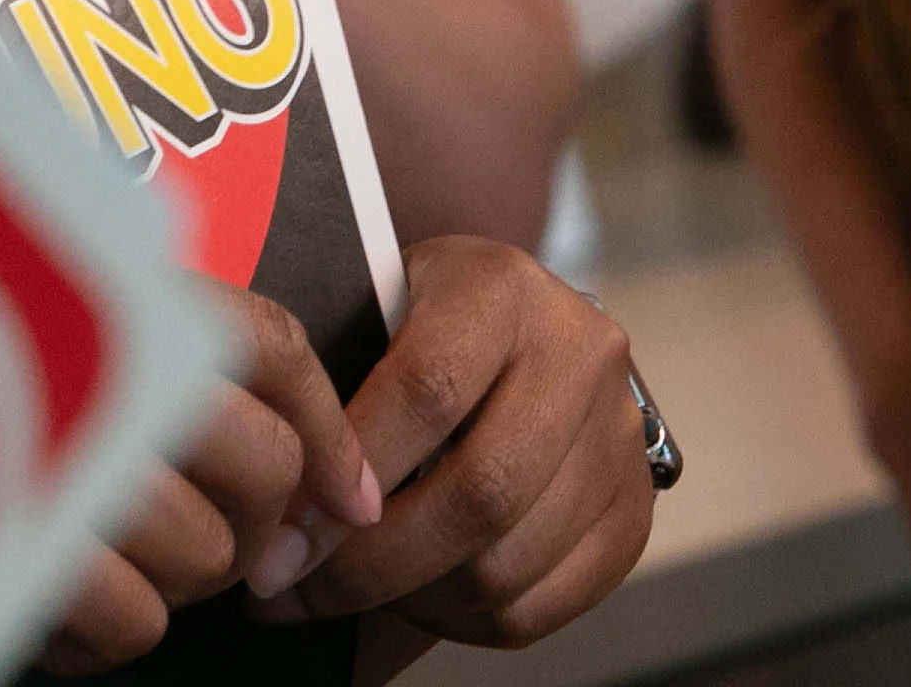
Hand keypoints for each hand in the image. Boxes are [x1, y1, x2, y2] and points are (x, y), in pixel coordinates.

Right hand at [36, 284, 376, 673]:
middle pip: (265, 465)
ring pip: (209, 554)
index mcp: (125, 297)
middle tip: (210, 532)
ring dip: (178, 573)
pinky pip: (138, 622)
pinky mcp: (33, 561)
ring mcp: (73, 466)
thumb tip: (338, 486)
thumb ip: (179, 365)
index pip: (270, 348)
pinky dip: (112, 626)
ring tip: (118, 553)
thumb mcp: (77, 333)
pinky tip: (72, 597)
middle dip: (258, 520)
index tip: (352, 495)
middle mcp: (108, 370)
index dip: (328, 426)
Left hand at [248, 238, 656, 646]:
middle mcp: (582, 355)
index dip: (350, 471)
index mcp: (505, 288)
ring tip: (355, 591)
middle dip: (374, 562)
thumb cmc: (420, 321)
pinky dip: (468, 622)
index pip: (428, 389)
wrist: (524, 327)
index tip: (283, 537)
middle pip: (480, 492)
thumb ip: (336, 378)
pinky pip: (542, 604)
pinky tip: (420, 596)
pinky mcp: (634, 512)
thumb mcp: (379, 306)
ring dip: (417, 598)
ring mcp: (619, 437)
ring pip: (509, 562)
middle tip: (297, 594)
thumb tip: (276, 506)